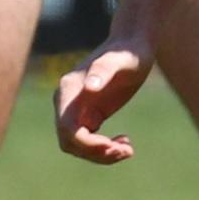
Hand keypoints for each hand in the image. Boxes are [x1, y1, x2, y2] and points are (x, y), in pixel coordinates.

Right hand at [54, 36, 154, 162]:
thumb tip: (89, 86)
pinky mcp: (88, 115)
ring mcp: (76, 110)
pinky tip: (126, 142)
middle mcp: (67, 102)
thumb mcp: (122, 60)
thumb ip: (104, 70)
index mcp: (69, 90)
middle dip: (95, 152)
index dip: (87, 144)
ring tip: (128, 149)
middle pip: (69, 142)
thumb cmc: (129, 50)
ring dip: (101, 154)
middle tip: (126, 150)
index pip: (67, 129)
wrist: (131, 45)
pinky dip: (105, 148)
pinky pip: (89, 142)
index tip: (113, 146)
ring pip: (77, 146)